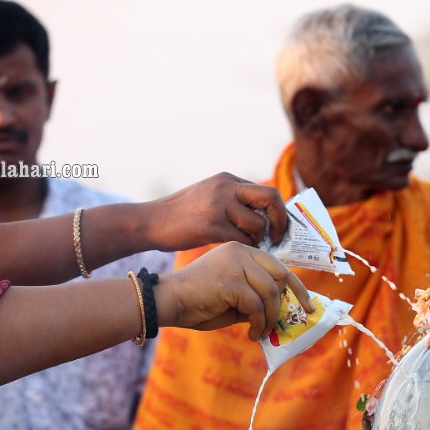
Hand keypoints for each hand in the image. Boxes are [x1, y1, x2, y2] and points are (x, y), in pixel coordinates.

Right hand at [140, 172, 289, 249]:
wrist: (150, 222)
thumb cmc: (182, 214)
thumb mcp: (210, 196)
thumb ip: (235, 200)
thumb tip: (267, 215)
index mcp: (227, 179)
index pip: (266, 191)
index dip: (278, 210)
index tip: (279, 226)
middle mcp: (225, 187)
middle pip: (270, 198)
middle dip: (279, 220)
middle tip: (277, 236)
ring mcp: (218, 205)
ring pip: (257, 224)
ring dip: (257, 238)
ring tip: (247, 243)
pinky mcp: (211, 225)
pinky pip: (242, 239)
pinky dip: (244, 247)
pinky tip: (236, 249)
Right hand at [155, 242, 311, 339]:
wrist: (167, 301)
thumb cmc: (198, 302)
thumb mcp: (234, 297)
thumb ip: (255, 297)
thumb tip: (281, 312)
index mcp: (242, 251)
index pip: (277, 265)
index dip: (295, 285)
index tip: (307, 304)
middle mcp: (241, 252)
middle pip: (281, 274)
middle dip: (295, 297)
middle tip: (302, 316)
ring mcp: (236, 265)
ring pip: (270, 292)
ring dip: (269, 317)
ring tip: (261, 331)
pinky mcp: (231, 281)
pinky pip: (256, 306)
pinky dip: (258, 323)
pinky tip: (251, 334)